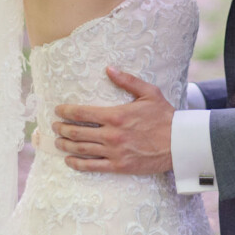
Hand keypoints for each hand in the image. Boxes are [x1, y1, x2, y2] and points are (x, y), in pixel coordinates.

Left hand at [52, 67, 174, 174]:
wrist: (179, 143)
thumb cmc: (164, 116)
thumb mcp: (149, 92)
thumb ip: (127, 80)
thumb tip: (109, 68)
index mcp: (116, 115)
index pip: (82, 113)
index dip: (66, 111)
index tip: (57, 110)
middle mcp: (111, 134)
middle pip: (77, 132)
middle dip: (62, 129)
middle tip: (54, 126)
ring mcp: (114, 152)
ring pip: (81, 150)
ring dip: (65, 146)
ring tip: (57, 142)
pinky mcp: (119, 166)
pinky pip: (92, 166)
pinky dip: (77, 164)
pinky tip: (69, 161)